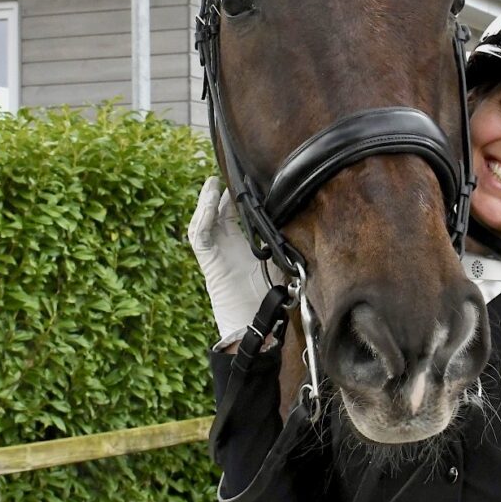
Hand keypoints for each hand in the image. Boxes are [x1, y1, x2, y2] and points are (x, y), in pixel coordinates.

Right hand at [188, 177, 274, 341]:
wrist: (255, 327)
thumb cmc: (269, 300)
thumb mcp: (282, 265)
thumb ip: (284, 246)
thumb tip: (300, 223)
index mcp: (241, 247)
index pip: (233, 216)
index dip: (235, 198)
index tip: (244, 180)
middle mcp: (225, 248)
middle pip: (215, 214)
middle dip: (218, 194)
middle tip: (225, 174)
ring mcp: (215, 255)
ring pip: (202, 223)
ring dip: (206, 203)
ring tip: (213, 184)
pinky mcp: (209, 263)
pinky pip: (200, 237)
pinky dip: (202, 218)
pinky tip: (210, 203)